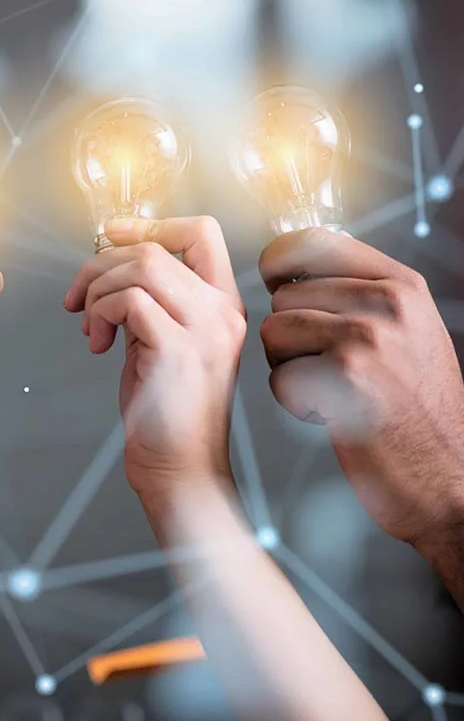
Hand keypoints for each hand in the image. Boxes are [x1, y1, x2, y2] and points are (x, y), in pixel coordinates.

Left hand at [64, 217, 245, 495]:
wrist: (180, 469)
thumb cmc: (164, 414)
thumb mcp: (159, 343)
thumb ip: (148, 303)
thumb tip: (109, 267)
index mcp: (222, 305)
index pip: (200, 232)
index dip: (149, 224)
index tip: (108, 236)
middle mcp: (222, 311)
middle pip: (155, 247)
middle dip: (100, 266)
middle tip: (79, 302)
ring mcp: (205, 330)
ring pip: (141, 267)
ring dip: (97, 292)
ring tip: (90, 328)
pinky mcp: (179, 351)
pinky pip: (129, 301)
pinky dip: (100, 314)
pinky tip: (97, 345)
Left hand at [259, 227, 463, 543]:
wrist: (448, 479)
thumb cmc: (416, 410)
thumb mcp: (409, 332)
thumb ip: (360, 295)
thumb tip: (293, 266)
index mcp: (402, 285)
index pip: (311, 241)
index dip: (279, 263)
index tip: (277, 284)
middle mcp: (388, 304)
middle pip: (283, 297)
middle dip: (288, 335)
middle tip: (325, 368)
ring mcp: (367, 340)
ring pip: (273, 334)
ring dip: (288, 368)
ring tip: (332, 390)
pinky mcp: (344, 381)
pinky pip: (278, 379)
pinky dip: (294, 404)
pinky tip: (333, 415)